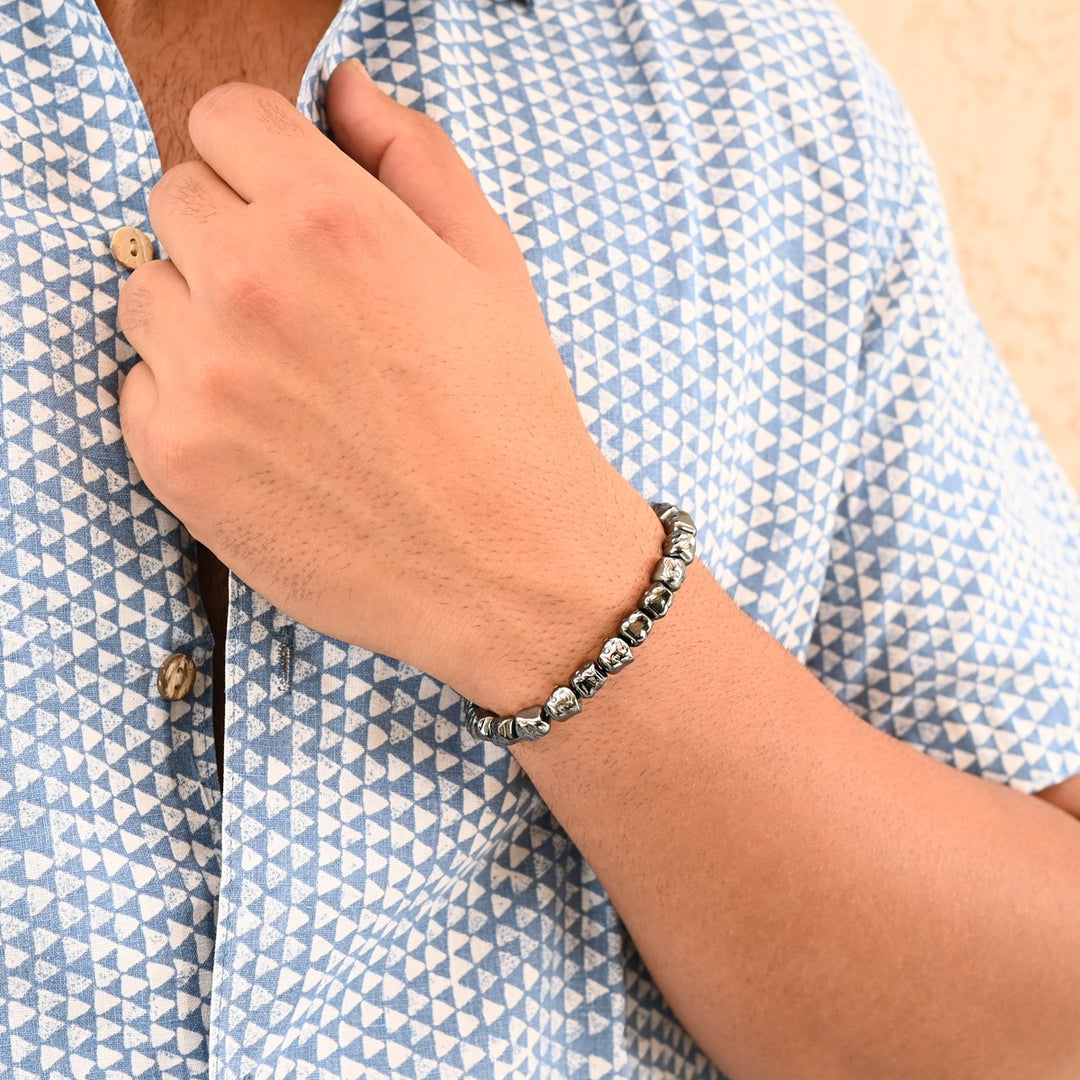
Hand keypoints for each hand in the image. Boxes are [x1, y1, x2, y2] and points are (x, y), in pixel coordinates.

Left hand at [116, 60, 637, 694]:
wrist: (511, 565)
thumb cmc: (512, 417)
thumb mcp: (491, 266)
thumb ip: (412, 155)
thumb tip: (346, 84)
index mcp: (332, 219)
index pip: (223, 120)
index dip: (259, 156)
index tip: (285, 201)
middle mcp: (251, 284)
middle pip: (174, 202)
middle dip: (231, 234)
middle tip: (302, 307)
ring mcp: (202, 375)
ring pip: (146, 296)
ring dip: (201, 319)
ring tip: (286, 379)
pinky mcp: (176, 460)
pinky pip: (139, 388)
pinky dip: (188, 402)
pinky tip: (266, 438)